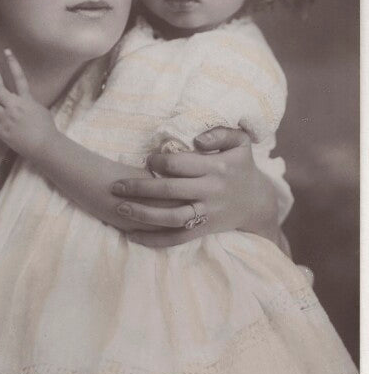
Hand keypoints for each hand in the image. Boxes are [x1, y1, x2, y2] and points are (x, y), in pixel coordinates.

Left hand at [0, 49, 56, 157]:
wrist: (46, 145)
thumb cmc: (47, 129)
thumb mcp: (40, 111)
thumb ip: (30, 103)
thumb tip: (25, 100)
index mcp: (26, 99)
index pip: (19, 77)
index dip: (13, 63)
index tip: (6, 50)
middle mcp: (14, 105)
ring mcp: (6, 118)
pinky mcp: (1, 131)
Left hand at [111, 127, 279, 247]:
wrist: (256, 202)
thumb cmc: (240, 166)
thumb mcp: (240, 142)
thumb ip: (221, 133)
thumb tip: (198, 139)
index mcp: (216, 168)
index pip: (179, 165)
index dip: (157, 162)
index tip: (146, 160)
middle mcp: (211, 192)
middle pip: (169, 191)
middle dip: (139, 187)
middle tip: (117, 185)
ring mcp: (207, 213)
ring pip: (171, 218)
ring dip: (142, 214)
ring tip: (120, 208)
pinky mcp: (204, 230)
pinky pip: (177, 238)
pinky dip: (154, 240)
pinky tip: (132, 236)